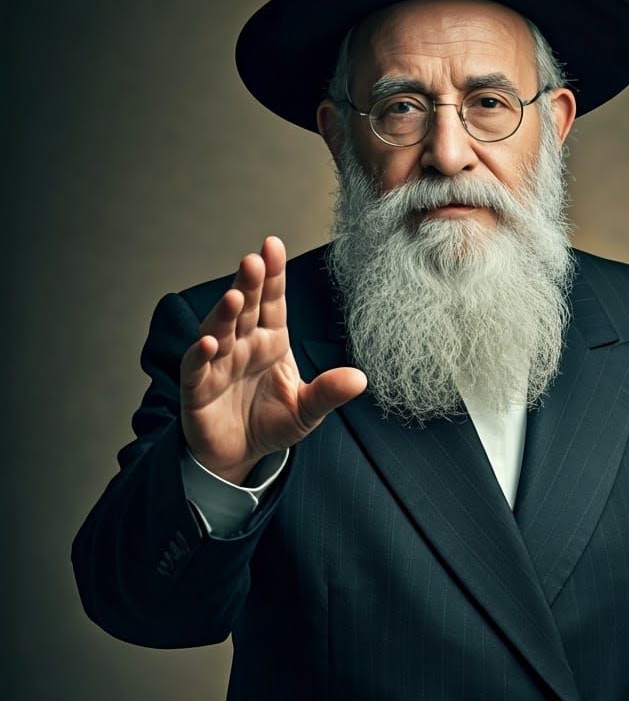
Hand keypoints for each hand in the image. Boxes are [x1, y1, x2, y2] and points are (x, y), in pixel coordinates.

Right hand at [180, 235, 366, 482]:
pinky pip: (196, 368)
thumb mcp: (308, 410)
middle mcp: (242, 345)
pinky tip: (210, 344)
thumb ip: (329, 393)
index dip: (272, 275)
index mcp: (270, 340)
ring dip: (224, 314)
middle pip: (244, 308)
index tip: (273, 245)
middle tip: (254, 260)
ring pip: (218, 331)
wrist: (239, 455)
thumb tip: (360, 379)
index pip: (271, 302)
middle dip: (248, 284)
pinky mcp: (197, 389)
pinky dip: (201, 355)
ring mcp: (217, 364)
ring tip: (234, 297)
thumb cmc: (271, 423)